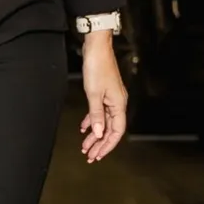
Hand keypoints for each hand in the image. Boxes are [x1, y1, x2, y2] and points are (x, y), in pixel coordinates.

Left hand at [79, 32, 126, 162]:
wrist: (97, 48)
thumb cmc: (97, 67)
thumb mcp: (93, 94)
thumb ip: (96, 115)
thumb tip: (98, 133)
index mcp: (118, 105)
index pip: (116, 131)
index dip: (107, 145)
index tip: (97, 155)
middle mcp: (117, 103)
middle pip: (110, 129)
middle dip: (99, 144)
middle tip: (89, 155)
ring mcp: (111, 98)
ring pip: (104, 122)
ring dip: (94, 135)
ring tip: (85, 146)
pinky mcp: (104, 93)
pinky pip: (99, 112)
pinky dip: (92, 121)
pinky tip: (84, 128)